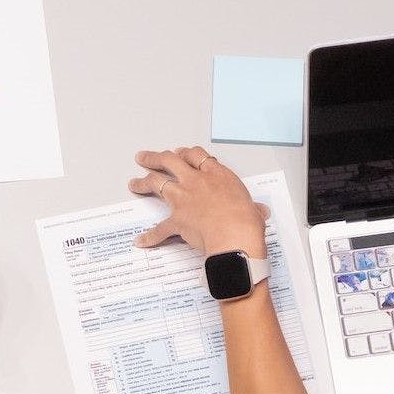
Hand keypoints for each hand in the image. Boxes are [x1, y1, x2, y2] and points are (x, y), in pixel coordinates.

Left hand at [128, 146, 270, 256]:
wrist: (234, 235)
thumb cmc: (246, 220)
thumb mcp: (253, 208)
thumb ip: (252, 208)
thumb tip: (259, 212)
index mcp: (216, 175)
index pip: (196, 155)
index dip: (185, 153)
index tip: (180, 154)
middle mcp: (196, 182)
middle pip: (169, 161)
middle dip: (155, 158)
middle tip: (145, 158)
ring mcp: (183, 199)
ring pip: (156, 183)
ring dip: (143, 183)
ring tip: (134, 183)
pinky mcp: (177, 220)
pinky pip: (160, 228)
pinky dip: (151, 236)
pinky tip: (142, 240)